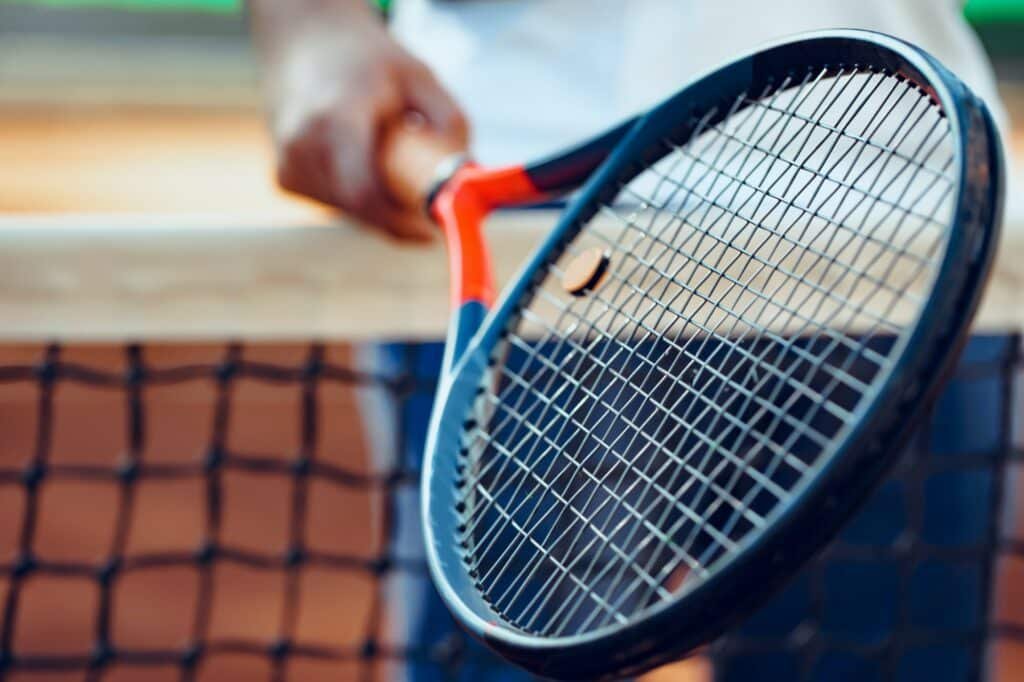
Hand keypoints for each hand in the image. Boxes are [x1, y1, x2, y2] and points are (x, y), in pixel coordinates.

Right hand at [250, 0, 468, 239]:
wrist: (306, 44)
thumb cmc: (370, 64)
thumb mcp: (420, 78)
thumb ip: (450, 125)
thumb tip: (468, 182)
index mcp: (336, 118)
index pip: (364, 193)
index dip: (399, 222)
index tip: (429, 231)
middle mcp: (303, 144)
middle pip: (361, 210)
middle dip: (398, 216)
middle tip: (424, 205)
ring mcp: (288, 164)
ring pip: (350, 213)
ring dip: (380, 205)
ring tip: (386, 158)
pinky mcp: (285, 179)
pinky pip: (336, 206)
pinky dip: (358, 197)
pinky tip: (360, 159)